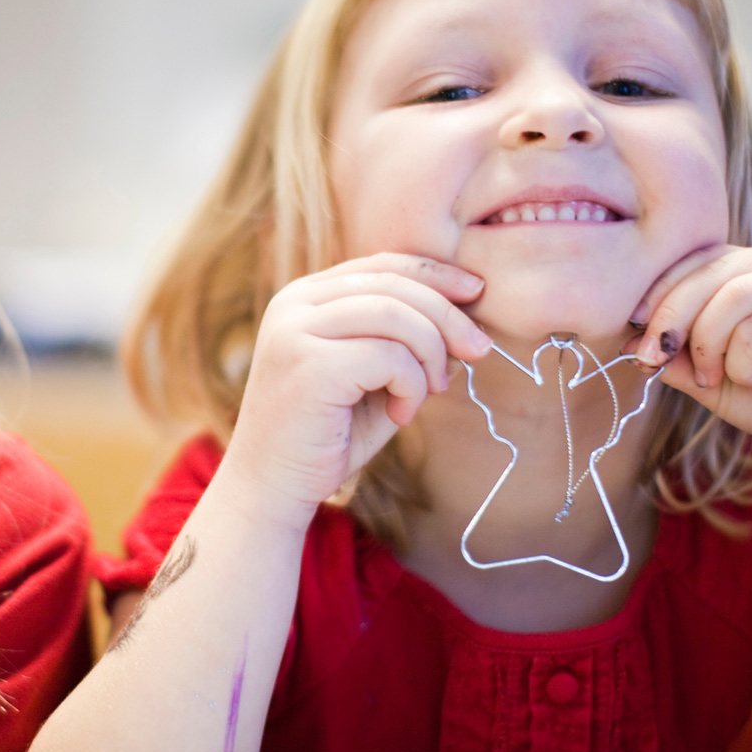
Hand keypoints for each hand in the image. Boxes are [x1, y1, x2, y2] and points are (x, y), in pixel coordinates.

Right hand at [224, 254, 489, 508]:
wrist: (273, 487)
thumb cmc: (327, 435)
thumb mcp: (373, 377)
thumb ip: (406, 342)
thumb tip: (465, 317)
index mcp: (305, 297)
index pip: (382, 265)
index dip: (435, 273)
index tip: (477, 292)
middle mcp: (294, 303)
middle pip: (394, 284)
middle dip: (448, 316)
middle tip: (479, 351)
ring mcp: (295, 331)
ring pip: (395, 315)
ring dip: (430, 355)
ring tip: (430, 391)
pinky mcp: (308, 365)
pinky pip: (389, 357)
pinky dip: (411, 386)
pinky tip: (401, 415)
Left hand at [625, 245, 751, 460]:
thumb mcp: (713, 377)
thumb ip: (675, 355)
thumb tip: (621, 339)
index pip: (697, 259)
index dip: (659, 295)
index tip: (636, 338)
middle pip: (708, 272)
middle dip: (670, 321)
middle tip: (657, 360)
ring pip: (730, 297)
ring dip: (708, 346)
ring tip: (720, 378)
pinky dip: (743, 361)